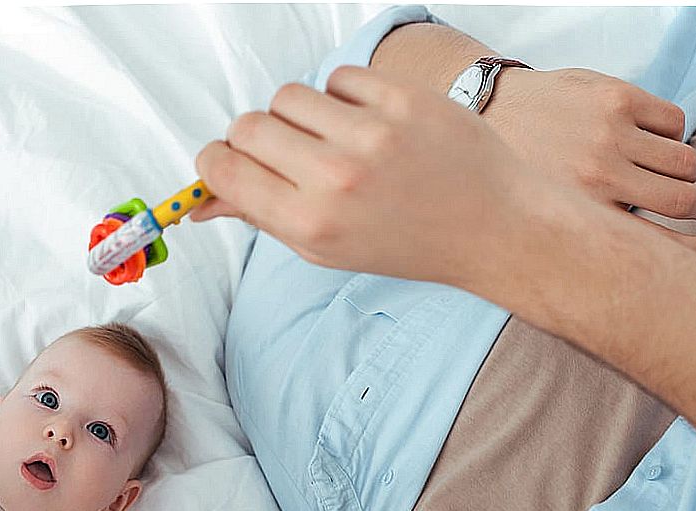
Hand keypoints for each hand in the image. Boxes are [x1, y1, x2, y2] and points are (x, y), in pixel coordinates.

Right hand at [190, 67, 695, 292]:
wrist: (492, 226)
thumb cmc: (403, 242)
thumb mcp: (325, 247)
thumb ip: (262, 215)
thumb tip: (202, 199)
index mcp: (310, 224)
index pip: (223, 170)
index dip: (215, 163)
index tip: (228, 164)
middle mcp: (336, 179)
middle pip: (248, 126)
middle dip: (253, 138)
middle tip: (281, 153)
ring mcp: (371, 135)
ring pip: (289, 96)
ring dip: (297, 113)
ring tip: (327, 136)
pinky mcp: (402, 100)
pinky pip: (338, 77)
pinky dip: (341, 96)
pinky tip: (362, 121)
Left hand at [482, 66, 695, 228]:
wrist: (488, 108)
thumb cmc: (518, 173)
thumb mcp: (543, 219)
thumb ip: (583, 242)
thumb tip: (631, 278)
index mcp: (578, 218)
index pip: (656, 246)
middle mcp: (597, 178)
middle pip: (684, 201)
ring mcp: (609, 136)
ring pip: (686, 162)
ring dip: (685, 169)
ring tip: (668, 170)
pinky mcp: (617, 98)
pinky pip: (675, 121)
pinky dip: (670, 131)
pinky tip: (647, 136)